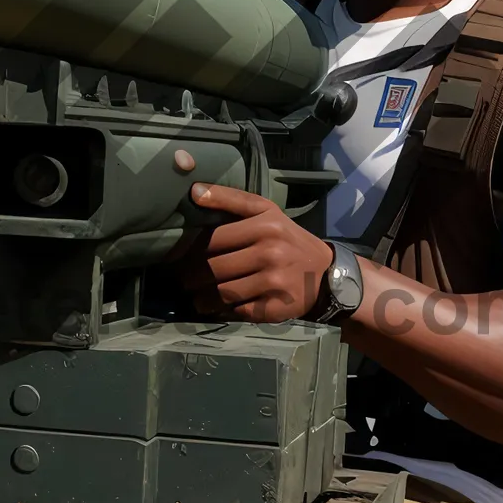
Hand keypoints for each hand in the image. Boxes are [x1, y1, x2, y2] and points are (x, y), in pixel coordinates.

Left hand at [174, 177, 333, 323]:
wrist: (325, 272)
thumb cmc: (286, 238)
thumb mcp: (265, 211)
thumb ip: (230, 199)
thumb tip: (193, 191)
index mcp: (265, 226)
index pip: (213, 239)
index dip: (189, 250)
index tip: (177, 256)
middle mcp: (270, 253)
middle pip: (214, 268)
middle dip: (191, 276)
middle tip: (183, 279)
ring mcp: (273, 283)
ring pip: (222, 292)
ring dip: (201, 298)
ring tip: (195, 296)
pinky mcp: (275, 308)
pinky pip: (237, 311)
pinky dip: (222, 311)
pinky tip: (217, 307)